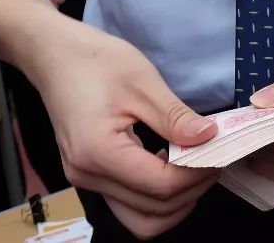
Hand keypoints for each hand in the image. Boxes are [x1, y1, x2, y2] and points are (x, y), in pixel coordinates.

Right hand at [28, 20, 219, 238]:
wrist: (54, 54)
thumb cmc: (95, 61)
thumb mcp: (143, 82)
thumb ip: (176, 117)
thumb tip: (210, 138)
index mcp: (98, 152)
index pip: (160, 186)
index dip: (197, 175)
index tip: (219, 152)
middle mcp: (87, 175)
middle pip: (152, 212)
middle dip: (190, 191)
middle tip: (212, 160)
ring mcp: (84, 179)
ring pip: (139, 218)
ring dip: (172, 202)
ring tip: (193, 167)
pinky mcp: (87, 174)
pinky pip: (127, 203)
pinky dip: (154, 195)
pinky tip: (168, 164)